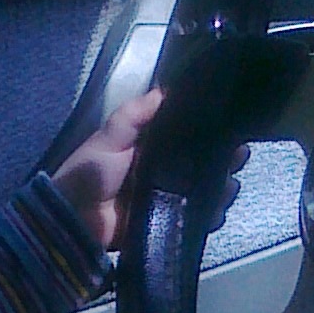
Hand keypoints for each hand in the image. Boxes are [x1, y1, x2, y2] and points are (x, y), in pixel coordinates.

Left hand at [51, 88, 246, 249]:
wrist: (75, 219)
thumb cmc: (91, 171)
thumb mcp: (110, 136)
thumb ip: (135, 114)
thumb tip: (167, 89)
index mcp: (151, 148)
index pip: (188, 137)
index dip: (210, 132)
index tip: (232, 126)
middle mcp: (164, 172)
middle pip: (203, 165)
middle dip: (224, 161)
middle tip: (238, 156)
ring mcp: (168, 199)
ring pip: (205, 192)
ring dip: (221, 189)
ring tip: (230, 186)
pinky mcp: (168, 223)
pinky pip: (195, 219)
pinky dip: (209, 216)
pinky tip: (218, 210)